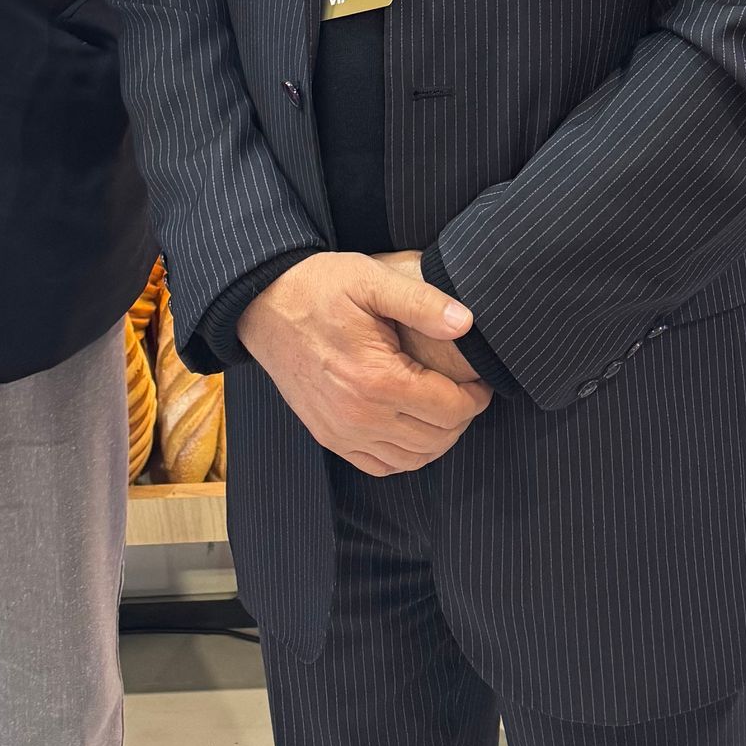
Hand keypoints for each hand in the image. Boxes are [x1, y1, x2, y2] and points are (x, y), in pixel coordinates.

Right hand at [237, 252, 491, 475]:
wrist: (264, 304)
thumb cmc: (320, 287)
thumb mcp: (371, 279)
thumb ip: (422, 302)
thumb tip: (467, 323)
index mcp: (377, 380)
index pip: (450, 409)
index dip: (475, 397)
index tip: (481, 380)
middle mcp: (360, 417)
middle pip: (436, 439)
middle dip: (462, 418)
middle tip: (467, 391)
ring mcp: (341, 432)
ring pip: (411, 460)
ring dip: (437, 439)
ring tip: (445, 407)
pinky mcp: (328, 437)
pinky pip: (380, 465)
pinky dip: (405, 455)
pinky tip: (412, 427)